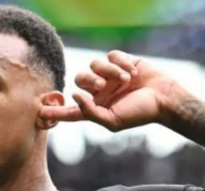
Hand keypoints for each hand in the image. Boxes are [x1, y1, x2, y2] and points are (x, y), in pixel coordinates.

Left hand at [40, 51, 181, 131]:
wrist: (164, 98)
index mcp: (96, 109)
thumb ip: (90, 113)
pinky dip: (120, 63)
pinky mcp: (121, 62)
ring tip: (125, 80)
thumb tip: (74, 96)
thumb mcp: (112, 121)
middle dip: (89, 81)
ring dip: (108, 71)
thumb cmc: (140, 113)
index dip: (56, 111)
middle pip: (79, 79)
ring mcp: (110, 76)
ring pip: (94, 64)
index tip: (39, 111)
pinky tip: (132, 71)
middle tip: (102, 86)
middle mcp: (100, 92)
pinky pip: (110, 55)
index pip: (71, 110)